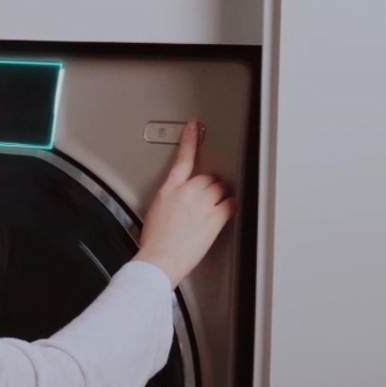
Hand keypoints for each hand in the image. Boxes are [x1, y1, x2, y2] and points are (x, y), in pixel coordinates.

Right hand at [135, 119, 234, 285]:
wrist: (159, 259)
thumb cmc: (154, 242)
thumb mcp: (155, 211)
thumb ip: (169, 199)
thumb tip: (177, 200)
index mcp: (169, 189)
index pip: (182, 158)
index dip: (190, 140)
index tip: (194, 127)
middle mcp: (187, 192)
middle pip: (208, 177)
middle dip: (209, 187)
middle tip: (204, 202)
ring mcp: (203, 203)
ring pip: (220, 189)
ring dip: (219, 197)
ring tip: (211, 211)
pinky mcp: (215, 217)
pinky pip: (231, 204)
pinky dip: (230, 206)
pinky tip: (225, 212)